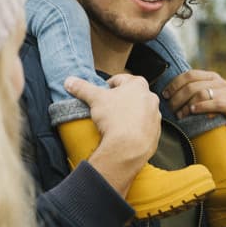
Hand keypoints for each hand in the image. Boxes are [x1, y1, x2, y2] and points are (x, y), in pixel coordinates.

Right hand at [65, 74, 159, 194]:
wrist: (128, 147)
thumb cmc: (115, 118)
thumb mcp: (94, 99)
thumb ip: (82, 88)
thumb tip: (70, 81)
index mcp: (138, 85)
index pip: (120, 79)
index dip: (108, 86)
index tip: (101, 94)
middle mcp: (150, 98)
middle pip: (131, 95)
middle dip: (120, 100)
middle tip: (107, 109)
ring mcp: (155, 116)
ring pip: (139, 112)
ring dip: (129, 115)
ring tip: (115, 123)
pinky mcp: (155, 133)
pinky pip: (143, 128)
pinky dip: (135, 129)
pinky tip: (124, 135)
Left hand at [161, 69, 225, 151]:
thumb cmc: (220, 118)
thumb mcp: (206, 103)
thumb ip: (193, 95)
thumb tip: (169, 96)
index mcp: (211, 78)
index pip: (188, 75)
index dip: (174, 84)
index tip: (164, 95)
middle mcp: (220, 82)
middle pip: (192, 85)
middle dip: (177, 97)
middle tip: (170, 109)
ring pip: (200, 93)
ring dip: (186, 104)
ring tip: (180, 115)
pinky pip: (215, 102)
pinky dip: (201, 106)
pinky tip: (193, 112)